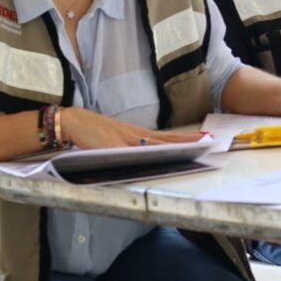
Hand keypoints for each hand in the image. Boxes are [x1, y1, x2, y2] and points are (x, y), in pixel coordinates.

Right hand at [60, 106, 202, 148]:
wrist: (74, 122)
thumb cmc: (95, 133)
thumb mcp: (117, 141)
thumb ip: (132, 149)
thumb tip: (149, 159)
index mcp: (138, 135)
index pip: (167, 137)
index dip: (185, 139)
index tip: (202, 139)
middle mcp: (135, 135)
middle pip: (166, 139)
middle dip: (186, 141)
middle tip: (206, 141)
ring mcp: (125, 139)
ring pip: (153, 143)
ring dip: (172, 146)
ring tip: (190, 148)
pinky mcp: (112, 144)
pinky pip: (131, 150)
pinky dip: (142, 153)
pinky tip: (153, 157)